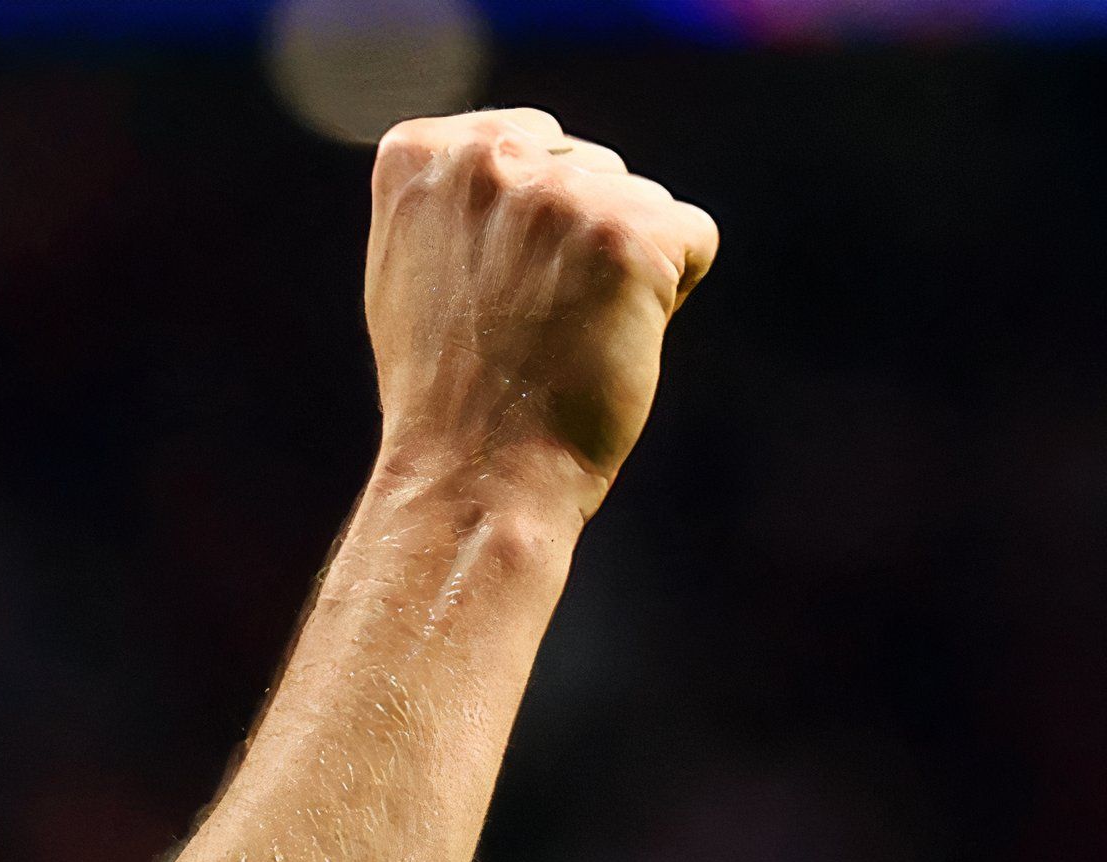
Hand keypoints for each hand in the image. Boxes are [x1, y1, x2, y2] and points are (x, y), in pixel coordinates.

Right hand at [363, 108, 718, 511]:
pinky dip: (669, 294)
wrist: (473, 473)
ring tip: (565, 337)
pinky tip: (612, 338)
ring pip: (644, 203)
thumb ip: (457, 194)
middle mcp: (486, 156)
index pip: (533, 144)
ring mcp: (560, 194)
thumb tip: (527, 148)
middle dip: (581, 239)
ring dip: (625, 267)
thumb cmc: (446, 386)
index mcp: (419, 153)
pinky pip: (694, 239)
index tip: (494, 289)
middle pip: (592, 168)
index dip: (531, 225)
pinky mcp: (631, 234)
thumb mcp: (412, 262)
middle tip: (530, 323)